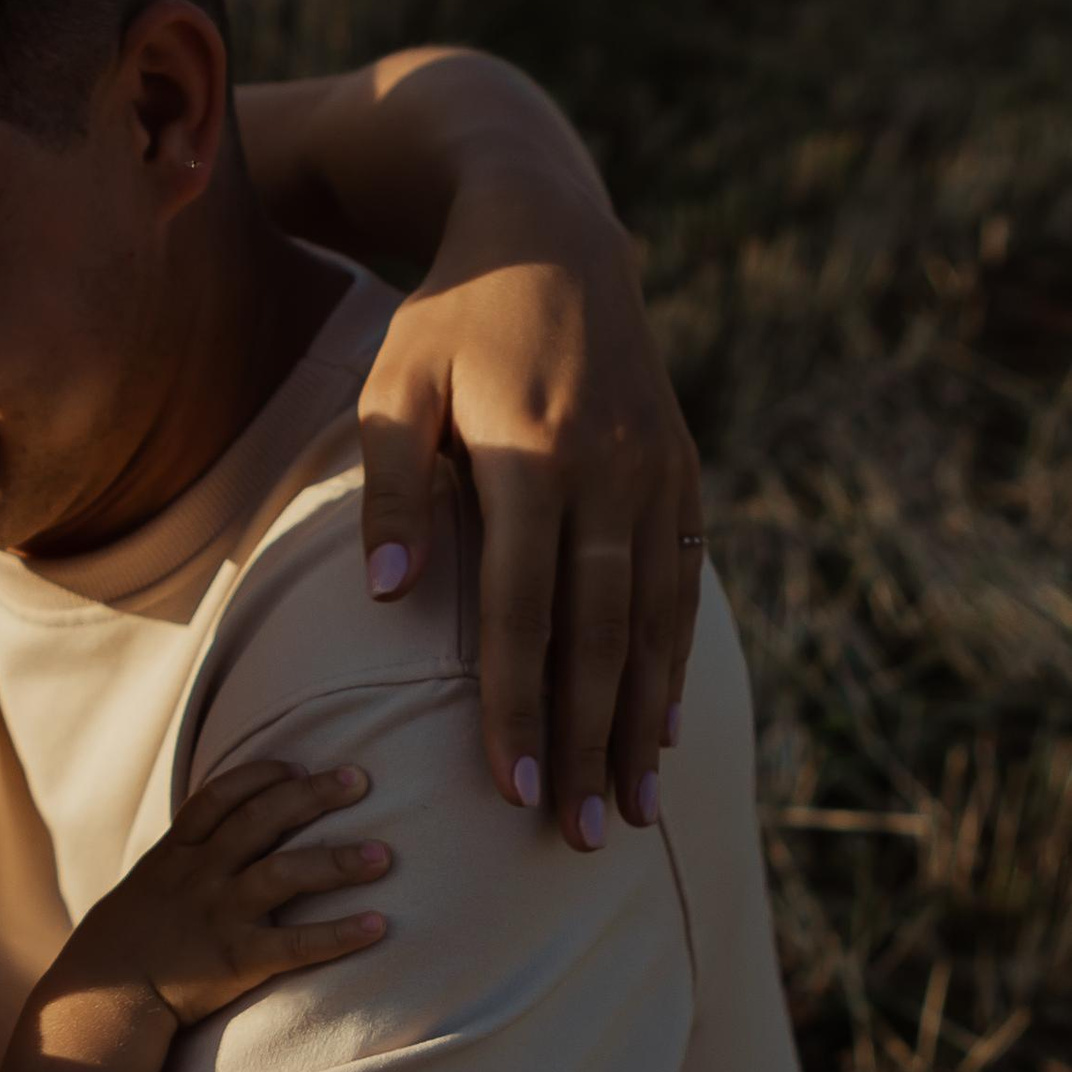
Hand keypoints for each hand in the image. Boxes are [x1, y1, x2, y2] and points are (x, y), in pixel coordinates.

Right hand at [59, 759, 390, 1027]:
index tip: (296, 766)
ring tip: (383, 855)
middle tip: (359, 780)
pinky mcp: (235, 960)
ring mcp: (219, 916)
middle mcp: (200, 876)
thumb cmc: (122, 945)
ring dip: (337, 861)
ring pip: (284, 874)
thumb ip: (179, 861)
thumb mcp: (143, 888)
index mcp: (175, 855)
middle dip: (312, 795)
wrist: (101, 1000)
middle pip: (261, 820)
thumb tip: (211, 839)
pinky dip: (339, 934)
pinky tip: (377, 925)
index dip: (261, 776)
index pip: (219, 797)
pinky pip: (296, 944)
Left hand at [356, 187, 700, 848]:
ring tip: (632, 810)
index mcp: (531, 457)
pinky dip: (673, 658)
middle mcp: (608, 472)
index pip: (521, 609)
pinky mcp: (680, 467)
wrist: (550, 234)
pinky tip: (662, 726)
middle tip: (583, 836)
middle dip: (588, 740)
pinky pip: (681, 581)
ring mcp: (654, 470)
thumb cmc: (449, 321)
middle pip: (599, 634)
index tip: (507, 787)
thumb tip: (389, 601)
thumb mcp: (395, 384)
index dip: (515, 703)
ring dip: (642, 721)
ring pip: (653, 620)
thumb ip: (391, 491)